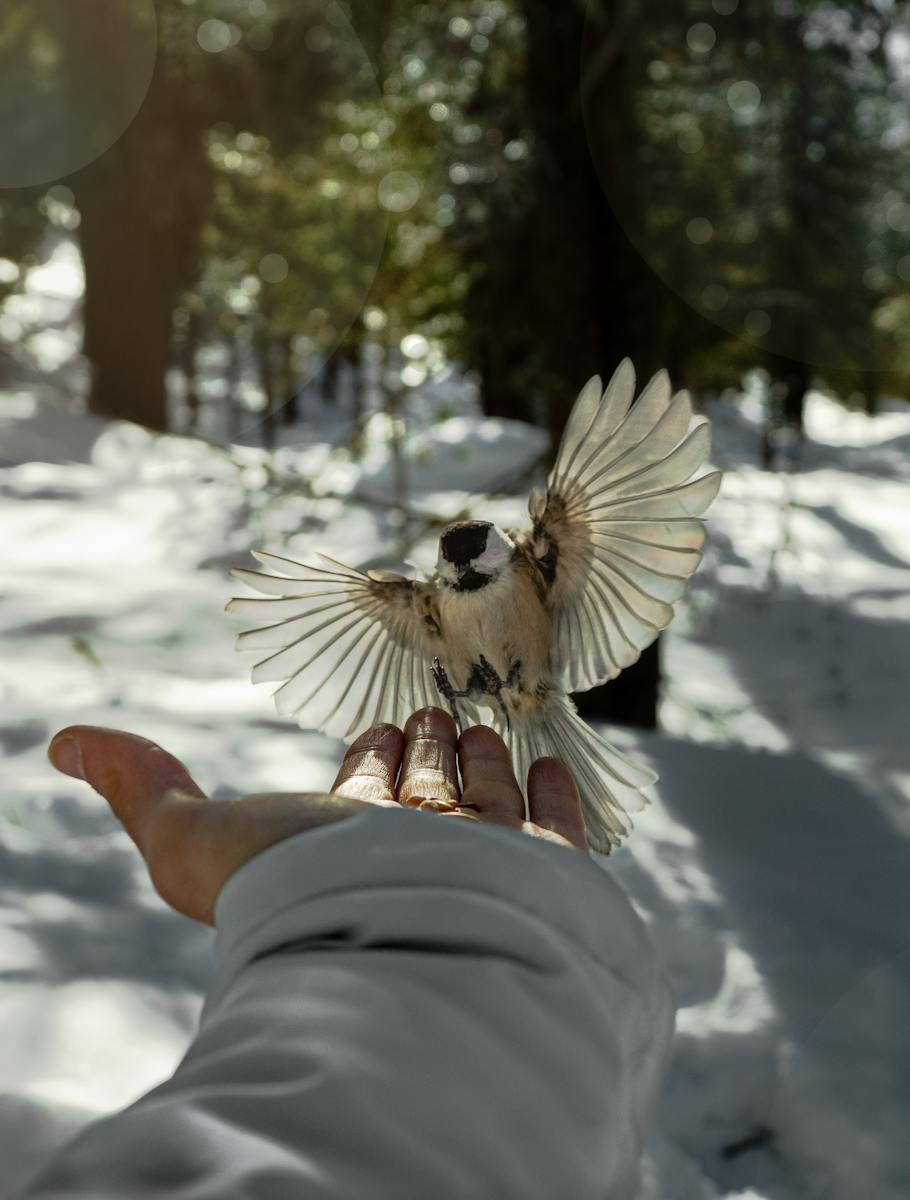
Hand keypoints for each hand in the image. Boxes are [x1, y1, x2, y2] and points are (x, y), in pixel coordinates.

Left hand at [47, 707, 587, 925]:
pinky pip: (553, 827)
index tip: (376, 729)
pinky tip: (544, 766)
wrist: (399, 950)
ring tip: (480, 725)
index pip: (361, 787)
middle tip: (428, 713)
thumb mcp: (193, 840)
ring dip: (483, 756)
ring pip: (485, 794)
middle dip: (425, 745)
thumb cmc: (292, 896)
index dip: (368, 756)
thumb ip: (144, 789)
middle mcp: (412, 852)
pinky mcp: (543, 873)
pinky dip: (549, 795)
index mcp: (344, 842)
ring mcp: (481, 861)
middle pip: (425, 784)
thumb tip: (66, 742)